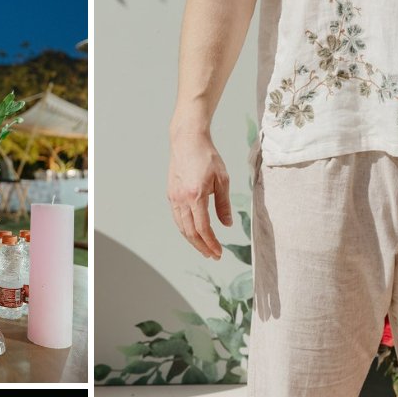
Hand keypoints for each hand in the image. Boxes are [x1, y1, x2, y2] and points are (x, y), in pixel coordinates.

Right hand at [167, 128, 232, 258]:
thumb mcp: (222, 179)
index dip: (211, 243)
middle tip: (213, 256)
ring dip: (193, 241)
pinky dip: (185, 229)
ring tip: (204, 248)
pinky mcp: (171, 194)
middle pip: (190, 232)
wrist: (187, 140)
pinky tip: (193, 233)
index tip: (219, 252)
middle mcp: (181, 199)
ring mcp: (174, 197)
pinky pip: (177, 217)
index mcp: (196, 196)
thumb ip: (223, 204)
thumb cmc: (207, 156)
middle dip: (202, 247)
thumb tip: (227, 225)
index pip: (202, 228)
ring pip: (181, 227)